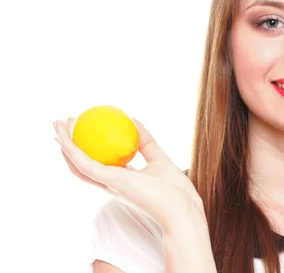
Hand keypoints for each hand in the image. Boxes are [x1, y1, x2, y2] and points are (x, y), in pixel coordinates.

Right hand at [53, 117, 203, 232]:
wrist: (181, 208)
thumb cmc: (174, 190)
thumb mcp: (158, 158)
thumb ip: (146, 142)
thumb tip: (134, 120)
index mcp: (120, 180)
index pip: (98, 164)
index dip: (86, 149)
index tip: (82, 129)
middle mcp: (110, 184)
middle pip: (82, 165)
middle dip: (70, 146)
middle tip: (64, 125)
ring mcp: (108, 184)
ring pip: (78, 165)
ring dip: (65, 145)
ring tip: (57, 125)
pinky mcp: (110, 181)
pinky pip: (86, 165)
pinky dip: (73, 152)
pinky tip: (66, 139)